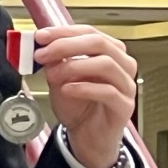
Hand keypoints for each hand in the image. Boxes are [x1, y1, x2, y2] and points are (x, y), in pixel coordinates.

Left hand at [35, 24, 135, 167]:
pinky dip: (83, 88)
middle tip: (42, 54)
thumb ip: (55, 62)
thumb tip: (42, 46)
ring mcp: (126, 85)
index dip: (64, 32)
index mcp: (109, 53)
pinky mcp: (125, 105)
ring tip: (52, 76)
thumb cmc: (77, 104)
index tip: (41, 36)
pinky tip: (66, 90)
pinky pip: (107, 91)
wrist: (86, 135)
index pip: (90, 32)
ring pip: (106, 64)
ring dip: (73, 66)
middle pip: (100, 43)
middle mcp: (123, 65)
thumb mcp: (60, 78)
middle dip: (66, 45)